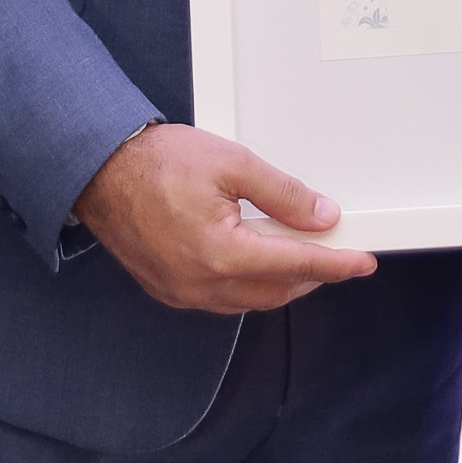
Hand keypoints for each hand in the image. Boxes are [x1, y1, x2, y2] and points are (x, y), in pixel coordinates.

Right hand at [73, 124, 376, 313]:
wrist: (100, 170)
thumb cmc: (157, 162)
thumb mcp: (232, 163)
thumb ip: (283, 194)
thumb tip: (321, 217)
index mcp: (220, 254)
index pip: (295, 266)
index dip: (335, 264)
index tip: (361, 262)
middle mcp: (200, 284)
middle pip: (276, 292)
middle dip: (311, 274)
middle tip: (333, 250)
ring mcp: (182, 293)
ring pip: (249, 300)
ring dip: (279, 281)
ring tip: (299, 251)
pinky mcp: (168, 291)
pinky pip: (221, 300)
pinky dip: (248, 284)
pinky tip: (256, 260)